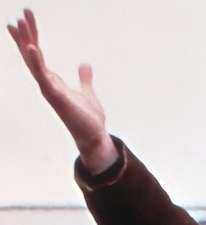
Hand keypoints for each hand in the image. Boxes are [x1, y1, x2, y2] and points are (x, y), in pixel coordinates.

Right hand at [8, 9, 116, 172]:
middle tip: (19, 16)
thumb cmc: (89, 119)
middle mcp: (47, 84)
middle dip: (25, 35)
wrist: (95, 137)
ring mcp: (49, 90)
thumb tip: (85, 64)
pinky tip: (31, 47)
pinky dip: (36, 62)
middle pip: (32, 55)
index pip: (37, 56)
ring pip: (33, 62)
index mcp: (53, 82)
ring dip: (26, 43)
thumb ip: (84, 79)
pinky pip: (43, 76)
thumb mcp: (87, 93)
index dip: (30, 38)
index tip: (22, 22)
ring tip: (19, 24)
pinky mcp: (56, 96)